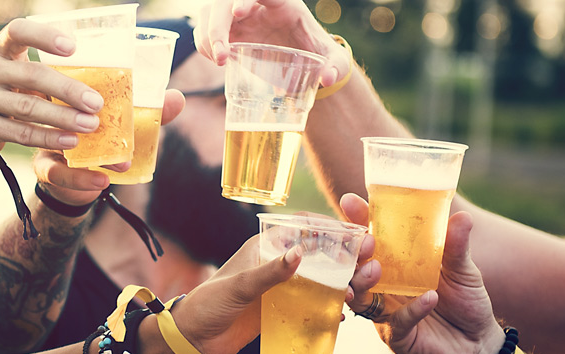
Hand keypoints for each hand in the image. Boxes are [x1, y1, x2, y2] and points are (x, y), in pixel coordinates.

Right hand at [0, 18, 105, 156]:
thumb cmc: (6, 90)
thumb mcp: (16, 72)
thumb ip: (44, 70)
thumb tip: (95, 84)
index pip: (18, 31)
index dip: (44, 36)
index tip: (72, 47)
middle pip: (31, 75)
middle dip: (68, 90)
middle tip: (96, 102)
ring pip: (28, 107)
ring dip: (64, 117)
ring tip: (90, 124)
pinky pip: (21, 133)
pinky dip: (48, 138)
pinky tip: (71, 140)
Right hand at [32, 89, 185, 204]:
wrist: (76, 180)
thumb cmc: (103, 141)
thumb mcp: (125, 126)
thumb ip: (150, 114)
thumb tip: (178, 98)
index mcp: (71, 95)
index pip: (71, 80)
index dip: (82, 80)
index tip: (107, 87)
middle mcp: (54, 113)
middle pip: (57, 107)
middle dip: (82, 112)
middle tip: (104, 119)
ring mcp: (46, 140)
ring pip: (57, 140)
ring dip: (88, 148)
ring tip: (120, 162)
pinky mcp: (45, 167)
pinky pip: (58, 173)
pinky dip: (82, 179)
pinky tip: (102, 181)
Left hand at [169, 209, 373, 353]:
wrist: (196, 337)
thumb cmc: (210, 303)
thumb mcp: (240, 286)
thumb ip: (270, 272)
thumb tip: (300, 253)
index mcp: (266, 245)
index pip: (304, 226)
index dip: (332, 227)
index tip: (357, 233)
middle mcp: (279, 261)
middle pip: (322, 251)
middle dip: (348, 256)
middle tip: (369, 262)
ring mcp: (284, 284)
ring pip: (324, 276)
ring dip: (345, 280)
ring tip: (358, 289)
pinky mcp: (286, 306)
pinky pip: (316, 300)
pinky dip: (332, 302)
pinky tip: (344, 309)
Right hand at [195, 0, 352, 85]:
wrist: (305, 60)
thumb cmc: (319, 53)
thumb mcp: (333, 59)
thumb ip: (337, 66)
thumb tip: (327, 77)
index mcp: (284, 3)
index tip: (238, 14)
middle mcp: (258, 5)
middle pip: (226, 1)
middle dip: (218, 26)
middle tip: (222, 56)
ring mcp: (241, 17)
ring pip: (211, 12)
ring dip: (206, 35)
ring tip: (219, 61)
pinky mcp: (230, 31)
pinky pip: (207, 28)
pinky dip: (205, 44)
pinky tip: (217, 60)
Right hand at [345, 192, 505, 353]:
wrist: (479, 340)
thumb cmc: (466, 301)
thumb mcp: (462, 269)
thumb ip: (456, 246)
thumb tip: (463, 217)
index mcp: (393, 262)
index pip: (368, 238)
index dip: (357, 220)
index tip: (350, 201)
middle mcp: (383, 285)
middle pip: (353, 267)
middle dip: (352, 254)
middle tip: (366, 242)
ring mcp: (386, 311)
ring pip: (360, 297)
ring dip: (364, 281)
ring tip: (378, 269)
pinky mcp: (398, 335)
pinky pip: (397, 322)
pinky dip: (411, 310)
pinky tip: (429, 298)